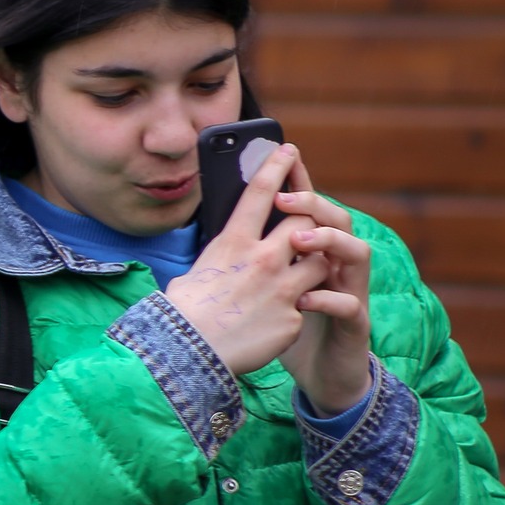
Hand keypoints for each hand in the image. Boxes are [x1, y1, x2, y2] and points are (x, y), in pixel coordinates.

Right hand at [165, 142, 331, 374]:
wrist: (190, 354)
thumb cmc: (183, 313)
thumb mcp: (197, 271)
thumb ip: (221, 257)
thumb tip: (227, 252)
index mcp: (233, 243)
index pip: (261, 192)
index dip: (276, 166)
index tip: (288, 150)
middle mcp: (262, 259)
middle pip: (307, 222)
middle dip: (311, 221)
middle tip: (309, 225)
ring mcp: (282, 288)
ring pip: (321, 261)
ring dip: (316, 265)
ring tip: (302, 276)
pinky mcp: (293, 316)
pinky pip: (310, 303)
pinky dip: (300, 307)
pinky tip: (280, 318)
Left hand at [274, 159, 374, 416]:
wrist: (319, 375)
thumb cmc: (285, 327)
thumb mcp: (265, 288)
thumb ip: (256, 259)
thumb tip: (221, 230)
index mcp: (313, 254)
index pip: (310, 209)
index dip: (300, 183)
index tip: (283, 157)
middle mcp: (336, 266)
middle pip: (338, 219)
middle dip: (314, 203)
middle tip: (284, 198)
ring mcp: (350, 292)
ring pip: (357, 252)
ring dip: (329, 241)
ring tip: (299, 241)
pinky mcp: (353, 323)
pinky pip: (350, 304)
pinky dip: (329, 297)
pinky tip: (305, 298)